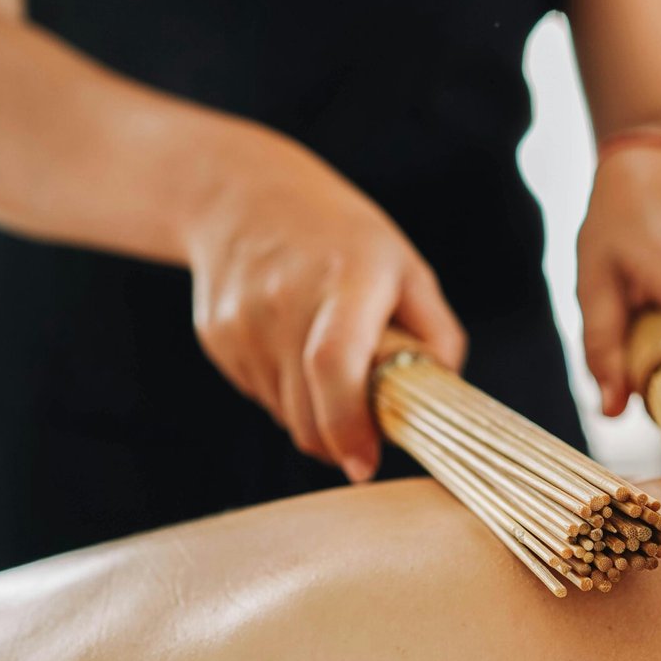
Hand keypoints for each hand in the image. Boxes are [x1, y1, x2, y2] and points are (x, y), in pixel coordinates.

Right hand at [186, 129, 465, 480]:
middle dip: (340, 442)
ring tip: (330, 367)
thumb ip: (436, 333)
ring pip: (286, 414)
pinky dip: (288, 393)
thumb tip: (442, 400)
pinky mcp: (217, 338)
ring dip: (316, 416)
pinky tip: (294, 347)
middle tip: (367, 437)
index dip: (348, 425)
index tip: (364, 464)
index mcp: (344, 279)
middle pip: (308, 412)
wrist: (242, 196)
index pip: (333, 365)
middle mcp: (285, 301)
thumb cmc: (341, 236)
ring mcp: (242, 322)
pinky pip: (263, 395)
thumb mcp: (405, 266)